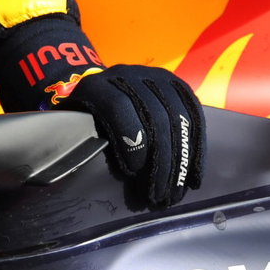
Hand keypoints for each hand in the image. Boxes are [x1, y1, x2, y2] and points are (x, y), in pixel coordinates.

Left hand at [52, 65, 204, 208]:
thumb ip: (76, 139)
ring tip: (175, 192)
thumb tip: (75, 166)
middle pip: (155, 117)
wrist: (100, 87)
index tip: (133, 172)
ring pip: (178, 119)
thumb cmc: (81, 118)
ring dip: (182, 161)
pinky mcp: (176, 84)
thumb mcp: (71, 124)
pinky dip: (197, 148)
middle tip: (159, 195)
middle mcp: (128, 74)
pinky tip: (194, 175)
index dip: (130, 141)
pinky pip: (194, 116)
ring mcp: (155, 76)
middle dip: (162, 162)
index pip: (120, 108)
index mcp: (97, 83)